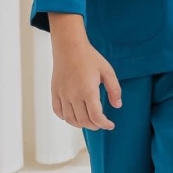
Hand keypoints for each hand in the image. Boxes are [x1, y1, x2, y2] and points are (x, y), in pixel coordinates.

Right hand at [48, 13, 121, 130]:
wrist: (69, 47)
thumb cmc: (90, 57)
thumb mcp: (107, 71)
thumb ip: (114, 89)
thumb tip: (117, 106)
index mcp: (88, 91)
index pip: (96, 117)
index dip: (104, 124)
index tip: (110, 125)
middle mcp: (73, 96)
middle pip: (84, 121)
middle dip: (95, 125)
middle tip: (101, 123)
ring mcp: (62, 95)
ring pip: (70, 119)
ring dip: (81, 124)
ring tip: (89, 121)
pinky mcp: (55, 92)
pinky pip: (58, 111)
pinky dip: (66, 118)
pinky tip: (74, 115)